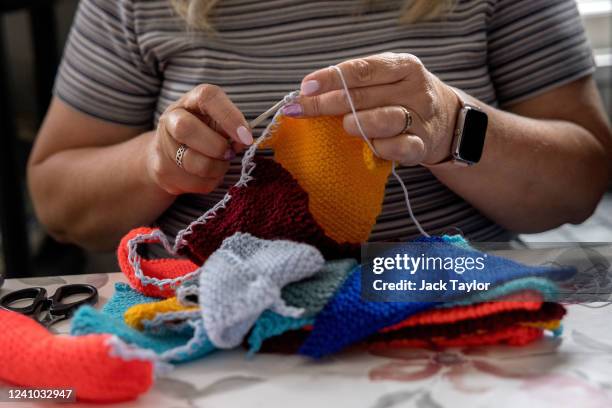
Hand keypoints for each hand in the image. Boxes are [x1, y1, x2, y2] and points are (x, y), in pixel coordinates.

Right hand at [146, 84, 252, 194]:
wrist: (171, 155)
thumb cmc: (205, 133)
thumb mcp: (219, 122)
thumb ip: (232, 127)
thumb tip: (244, 140)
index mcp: (191, 101)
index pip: (208, 97)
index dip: (230, 116)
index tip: (246, 136)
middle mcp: (172, 119)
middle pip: (186, 129)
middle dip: (216, 146)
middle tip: (230, 152)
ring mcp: (164, 146)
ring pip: (195, 163)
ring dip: (218, 167)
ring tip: (220, 162)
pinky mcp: (165, 172)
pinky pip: (197, 183)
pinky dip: (211, 181)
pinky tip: (208, 173)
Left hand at [282, 53, 460, 165]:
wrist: (445, 120)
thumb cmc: (400, 97)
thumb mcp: (384, 81)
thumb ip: (353, 84)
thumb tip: (307, 93)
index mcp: (404, 66)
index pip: (362, 70)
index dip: (331, 78)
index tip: (305, 87)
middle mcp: (415, 89)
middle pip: (364, 96)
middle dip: (327, 103)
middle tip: (302, 109)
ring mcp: (421, 118)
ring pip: (384, 120)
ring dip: (357, 123)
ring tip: (346, 126)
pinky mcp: (422, 145)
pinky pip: (398, 148)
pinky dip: (379, 147)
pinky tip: (370, 146)